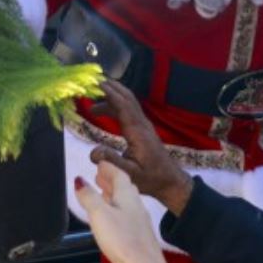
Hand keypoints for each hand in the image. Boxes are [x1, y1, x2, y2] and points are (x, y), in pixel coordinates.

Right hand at [74, 163, 186, 262]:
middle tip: (98, 176)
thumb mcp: (100, 214)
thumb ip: (89, 196)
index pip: (119, 175)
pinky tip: (110, 220)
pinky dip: (115, 211)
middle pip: (123, 188)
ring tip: (101, 194)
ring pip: (125, 203)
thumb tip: (80, 180)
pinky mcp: (137, 239)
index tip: (99, 163)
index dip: (108, 168)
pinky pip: (125, 217)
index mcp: (127, 196)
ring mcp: (138, 223)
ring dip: (112, 196)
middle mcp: (135, 206)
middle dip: (110, 180)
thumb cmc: (122, 240)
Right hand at [86, 80, 193, 216]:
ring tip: (92, 99)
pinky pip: (128, 110)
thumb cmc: (151, 179)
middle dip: (111, 87)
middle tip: (92, 81)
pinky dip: (115, 104)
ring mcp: (143, 125)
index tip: (96, 83)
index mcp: (137, 132)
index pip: (123, 105)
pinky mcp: (142, 129)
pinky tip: (104, 111)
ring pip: (128, 102)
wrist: (170, 181)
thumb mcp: (129, 174)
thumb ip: (111, 162)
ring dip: (112, 96)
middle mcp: (141, 124)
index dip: (110, 93)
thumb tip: (93, 152)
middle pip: (127, 98)